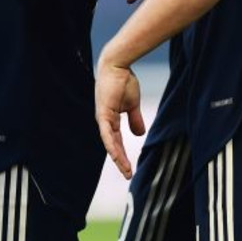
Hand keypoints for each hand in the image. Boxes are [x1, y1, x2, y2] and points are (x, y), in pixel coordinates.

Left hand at [95, 56, 144, 178]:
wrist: (118, 65)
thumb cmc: (123, 81)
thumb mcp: (132, 104)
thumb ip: (134, 119)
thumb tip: (138, 133)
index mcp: (110, 119)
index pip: (116, 142)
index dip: (123, 155)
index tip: (130, 168)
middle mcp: (104, 121)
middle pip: (112, 146)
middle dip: (121, 161)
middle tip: (128, 175)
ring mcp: (103, 118)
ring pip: (110, 143)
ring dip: (118, 157)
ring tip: (126, 170)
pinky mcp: (104, 113)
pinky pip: (107, 133)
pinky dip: (111, 145)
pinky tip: (116, 157)